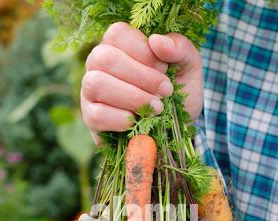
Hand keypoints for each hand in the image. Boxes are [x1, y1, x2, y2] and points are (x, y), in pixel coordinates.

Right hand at [81, 22, 202, 144]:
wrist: (176, 130)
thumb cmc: (178, 93)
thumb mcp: (188, 67)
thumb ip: (179, 48)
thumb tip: (156, 41)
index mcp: (119, 44)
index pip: (117, 34)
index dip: (142, 51)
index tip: (165, 70)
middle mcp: (98, 64)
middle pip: (104, 58)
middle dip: (141, 77)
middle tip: (166, 92)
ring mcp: (89, 91)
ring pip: (96, 84)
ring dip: (131, 98)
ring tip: (156, 109)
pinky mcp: (90, 118)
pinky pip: (96, 115)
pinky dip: (120, 119)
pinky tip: (137, 122)